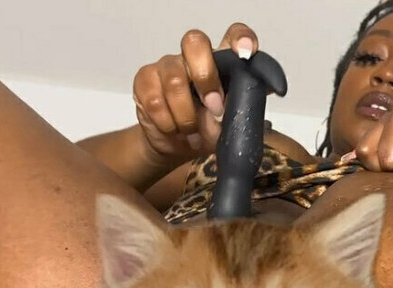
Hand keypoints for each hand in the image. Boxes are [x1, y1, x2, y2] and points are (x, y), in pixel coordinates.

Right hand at [132, 23, 258, 162]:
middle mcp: (193, 58)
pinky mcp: (145, 81)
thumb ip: (238, 111)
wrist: (177, 147)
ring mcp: (167, 66)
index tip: (246, 53)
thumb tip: (230, 109)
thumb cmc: (208, 130)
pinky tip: (173, 130)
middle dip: (205, 76)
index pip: (233, 35)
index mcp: (222, 62)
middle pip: (195, 43)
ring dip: (186, 114)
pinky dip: (167, 122)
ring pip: (174, 79)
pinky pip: (154, 99)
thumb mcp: (231, 124)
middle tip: (214, 107)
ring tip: (192, 131)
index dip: (240, 38)